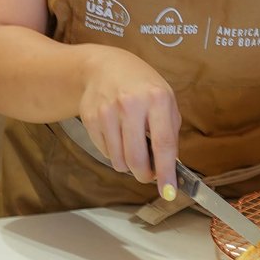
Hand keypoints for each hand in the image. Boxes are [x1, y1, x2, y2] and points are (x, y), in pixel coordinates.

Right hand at [78, 46, 180, 196]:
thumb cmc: (142, 85)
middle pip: (137, 159)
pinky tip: (118, 135)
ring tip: (133, 148)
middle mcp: (131, 105)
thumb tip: (169, 167)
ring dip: (128, 164)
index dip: (166, 172)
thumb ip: (169, 131)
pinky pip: (105, 153)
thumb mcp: (165, 99)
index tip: (169, 192)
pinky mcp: (91, 119)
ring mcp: (107, 112)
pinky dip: (115, 153)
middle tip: (149, 173)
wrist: (104, 67)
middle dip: (144, 175)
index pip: (163, 144)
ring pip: (119, 161)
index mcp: (157, 99)